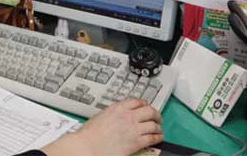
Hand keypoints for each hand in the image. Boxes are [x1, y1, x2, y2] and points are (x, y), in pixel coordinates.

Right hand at [40, 99, 162, 155]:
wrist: (89, 145)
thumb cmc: (90, 134)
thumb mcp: (101, 116)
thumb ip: (113, 113)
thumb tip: (118, 115)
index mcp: (118, 108)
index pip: (138, 101)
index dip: (145, 104)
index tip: (146, 107)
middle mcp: (128, 116)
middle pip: (150, 111)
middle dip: (155, 114)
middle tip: (156, 118)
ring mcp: (134, 129)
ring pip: (154, 124)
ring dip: (158, 127)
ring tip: (157, 130)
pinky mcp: (137, 142)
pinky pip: (153, 137)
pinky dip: (158, 137)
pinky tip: (157, 139)